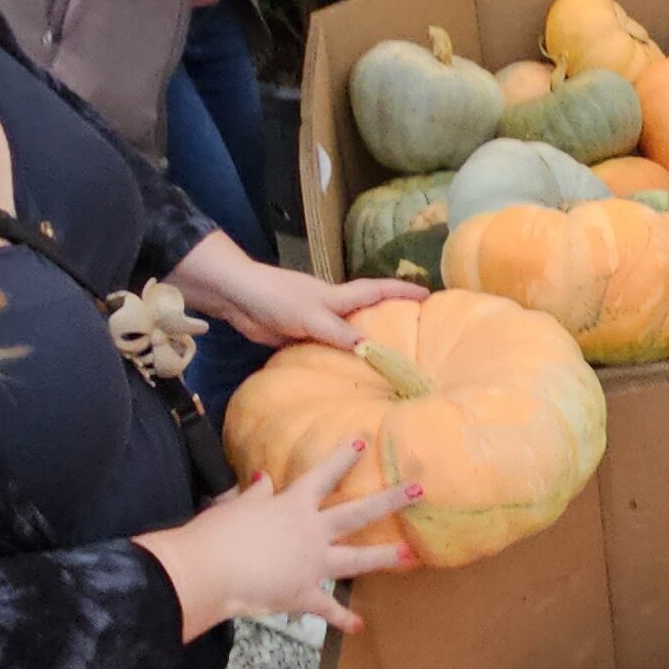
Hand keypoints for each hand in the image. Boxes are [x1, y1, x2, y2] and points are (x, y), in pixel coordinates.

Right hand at [139, 443, 416, 640]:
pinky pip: (327, 608)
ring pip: (356, 559)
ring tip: (411, 555)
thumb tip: (263, 479)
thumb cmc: (216, 534)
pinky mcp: (303, 594)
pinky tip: (360, 625)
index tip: (363, 442)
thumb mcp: (235, 506)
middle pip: (357, 513)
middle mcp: (310, 532)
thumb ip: (255, 494)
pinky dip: (343, 619)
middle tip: (418, 490)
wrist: (208, 570)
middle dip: (390, 500)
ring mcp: (312, 564)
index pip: (323, 475)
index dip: (343, 457)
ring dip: (384, 557)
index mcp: (292, 505)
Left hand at [171, 237, 426, 348]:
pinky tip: (345, 376)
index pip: (378, 291)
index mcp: (339, 297)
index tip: (429, 294)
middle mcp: (332, 308)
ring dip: (363, 345)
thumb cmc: (277, 298)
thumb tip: (373, 350)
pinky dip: (337, 359)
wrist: (238, 298)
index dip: (403, 291)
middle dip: (390, 319)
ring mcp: (315, 322)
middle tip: (415, 334)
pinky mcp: (299, 336)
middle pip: (367, 313)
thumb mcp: (313, 316)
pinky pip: (325, 349)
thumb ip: (341, 333)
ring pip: (346, 334)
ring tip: (387, 363)